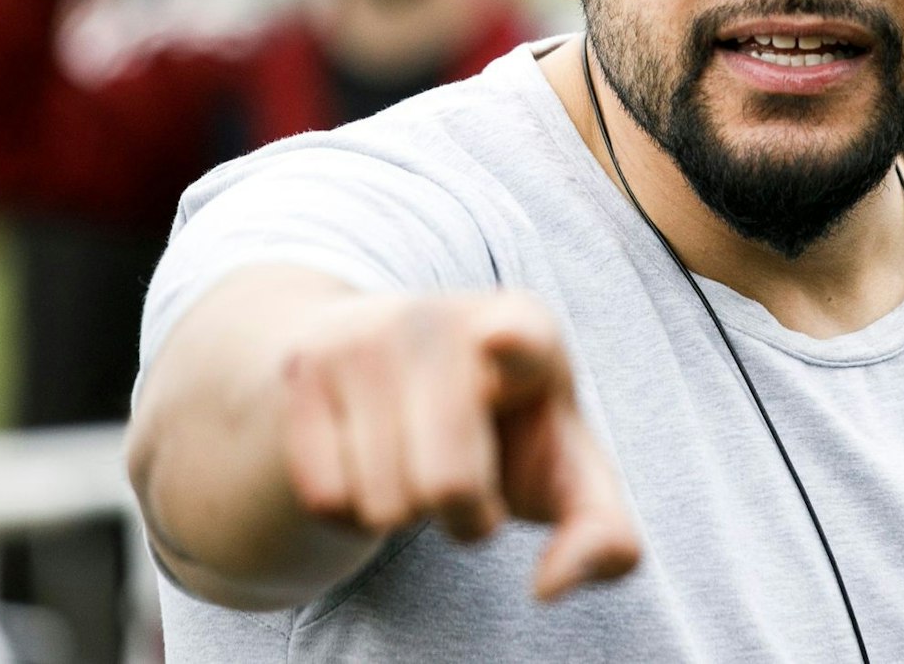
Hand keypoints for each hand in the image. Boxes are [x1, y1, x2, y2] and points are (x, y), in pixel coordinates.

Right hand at [280, 290, 642, 600]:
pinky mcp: (302, 369)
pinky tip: (370, 458)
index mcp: (527, 325)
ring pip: (383, 504)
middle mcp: (439, 317)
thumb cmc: (507, 433)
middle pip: (448, 487)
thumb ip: (601, 537)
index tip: (503, 340)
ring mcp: (363, 336)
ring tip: (417, 456)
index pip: (521, 337)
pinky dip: (353, 508)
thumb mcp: (567, 474)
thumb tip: (551, 586)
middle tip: (470, 475)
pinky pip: (326, 498)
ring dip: (407, 512)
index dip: (513, 345)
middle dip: (466, 515)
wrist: (395, 370)